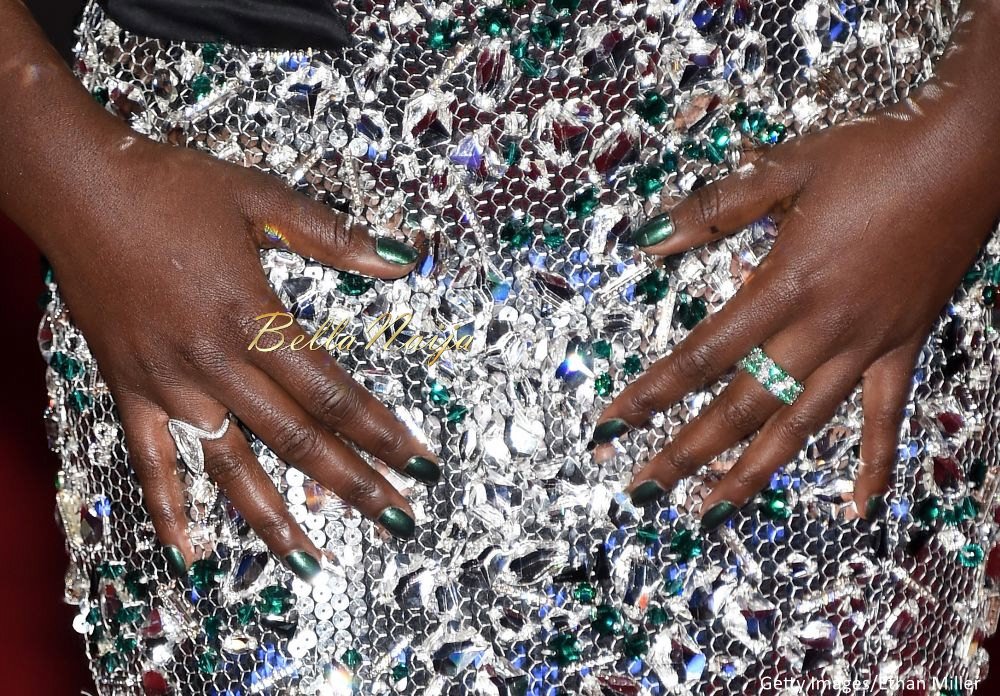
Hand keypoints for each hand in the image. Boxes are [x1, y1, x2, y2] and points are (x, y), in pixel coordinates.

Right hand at [46, 134, 439, 579]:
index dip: (380, 430)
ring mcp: (170, 383)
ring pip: (231, 464)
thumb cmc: (168, 187)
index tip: (418, 461)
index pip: (333, 391)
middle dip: (352, 482)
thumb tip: (400, 258)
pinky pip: (150, 460)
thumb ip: (331, 235)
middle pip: (297, 438)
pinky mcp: (130, 389)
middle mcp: (216, 362)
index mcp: (254, 317)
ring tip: (310, 559)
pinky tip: (189, 550)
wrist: (76, 186)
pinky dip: (169, 508)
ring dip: (273, 515)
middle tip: (396, 518)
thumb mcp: (259, 197)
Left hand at [591, 92, 997, 528]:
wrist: (970, 157)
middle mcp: (820, 331)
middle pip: (740, 406)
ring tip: (712, 512)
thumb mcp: (786, 169)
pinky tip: (856, 507)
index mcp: (784, 287)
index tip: (612, 426)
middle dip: (685, 452)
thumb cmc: (875, 157)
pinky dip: (873, 465)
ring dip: (753, 473)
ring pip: (800, 426)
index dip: (652, 393)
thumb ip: (715, 209)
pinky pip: (885, 419)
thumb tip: (650, 237)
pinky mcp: (902, 350)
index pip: (701, 354)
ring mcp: (864, 348)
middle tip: (641, 489)